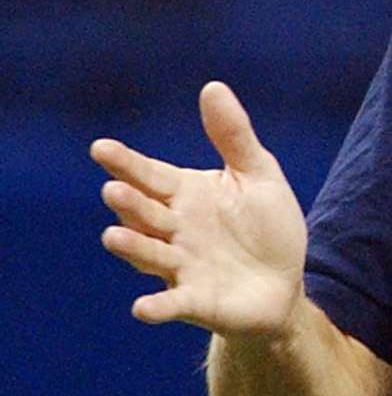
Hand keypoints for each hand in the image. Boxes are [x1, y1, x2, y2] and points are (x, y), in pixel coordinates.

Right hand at [91, 80, 307, 337]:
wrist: (285, 282)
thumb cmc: (267, 226)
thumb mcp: (259, 176)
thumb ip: (234, 137)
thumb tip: (213, 86)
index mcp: (185, 194)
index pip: (150, 175)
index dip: (127, 163)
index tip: (102, 148)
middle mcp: (174, 229)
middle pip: (143, 212)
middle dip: (128, 202)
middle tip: (115, 189)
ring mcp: (180, 266)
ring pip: (148, 254)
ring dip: (132, 247)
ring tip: (115, 236)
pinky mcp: (195, 300)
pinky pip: (171, 303)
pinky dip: (157, 307)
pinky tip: (142, 308)